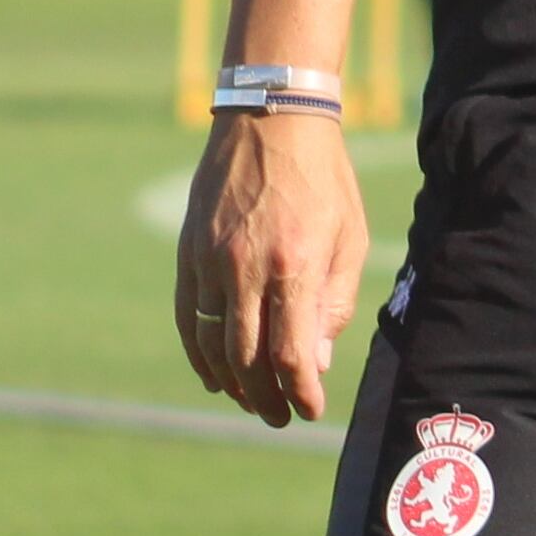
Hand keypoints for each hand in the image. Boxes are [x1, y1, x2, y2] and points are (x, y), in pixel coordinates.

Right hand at [179, 107, 364, 426]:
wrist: (271, 119)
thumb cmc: (323, 180)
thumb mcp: (349, 238)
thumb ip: (333, 304)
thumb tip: (314, 364)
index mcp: (294, 265)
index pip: (290, 354)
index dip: (299, 393)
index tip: (310, 410)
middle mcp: (246, 268)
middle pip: (248, 360)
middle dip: (267, 399)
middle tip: (281, 417)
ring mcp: (210, 261)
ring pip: (212, 345)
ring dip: (233, 384)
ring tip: (253, 403)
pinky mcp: (188, 253)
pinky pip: (187, 318)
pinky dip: (199, 355)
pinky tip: (217, 376)